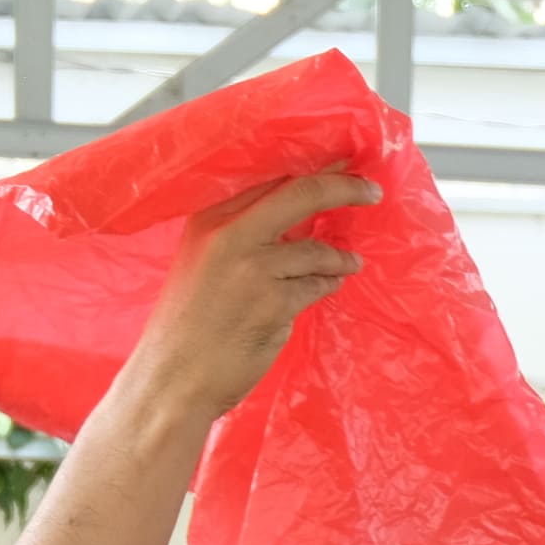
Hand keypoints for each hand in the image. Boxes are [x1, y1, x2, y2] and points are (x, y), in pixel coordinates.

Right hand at [120, 169, 375, 422]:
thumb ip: (243, 236)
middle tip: (373, 190)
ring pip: (316, 249)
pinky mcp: (274, 303)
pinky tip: (329, 288)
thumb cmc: (187, 327)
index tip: (344, 164)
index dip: (315, 169)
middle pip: (302, 193)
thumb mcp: (203, 262)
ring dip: (340, 258)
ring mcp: (253, 268)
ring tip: (350, 264)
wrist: (171, 380)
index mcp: (209, 218)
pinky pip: (317, 286)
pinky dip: (327, 286)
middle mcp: (229, 235)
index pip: (271, 177)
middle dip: (345, 188)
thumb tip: (301, 219)